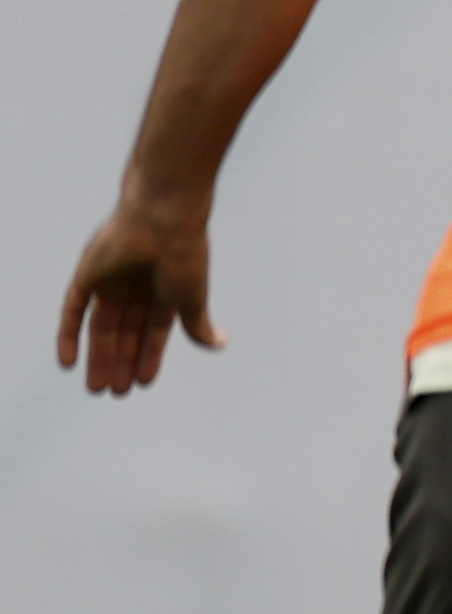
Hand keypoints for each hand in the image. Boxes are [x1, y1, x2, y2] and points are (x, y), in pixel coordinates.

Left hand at [56, 196, 218, 395]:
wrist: (162, 221)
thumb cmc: (184, 256)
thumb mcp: (192, 299)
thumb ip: (198, 325)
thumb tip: (220, 344)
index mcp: (164, 292)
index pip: (153, 332)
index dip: (149, 357)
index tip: (144, 383)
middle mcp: (136, 288)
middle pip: (125, 334)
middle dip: (121, 363)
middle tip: (116, 392)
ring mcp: (109, 282)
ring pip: (100, 328)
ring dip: (98, 358)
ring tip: (98, 388)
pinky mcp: (87, 277)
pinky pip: (72, 311)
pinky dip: (68, 336)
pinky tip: (68, 362)